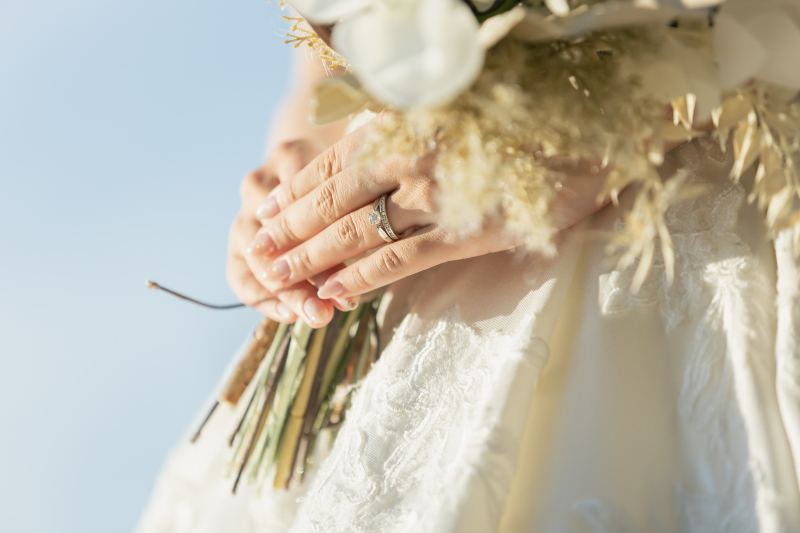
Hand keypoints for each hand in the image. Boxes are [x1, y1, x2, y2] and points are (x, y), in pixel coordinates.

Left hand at [245, 120, 610, 327]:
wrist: (585, 148)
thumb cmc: (513, 131)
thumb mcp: (450, 118)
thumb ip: (401, 131)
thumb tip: (351, 154)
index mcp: (405, 124)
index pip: (333, 161)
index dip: (296, 190)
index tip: (268, 212)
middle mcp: (413, 156)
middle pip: (334, 199)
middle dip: (290, 229)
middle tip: (258, 253)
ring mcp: (436, 197)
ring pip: (357, 232)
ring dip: (312, 258)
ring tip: (280, 278)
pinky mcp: (463, 235)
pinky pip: (398, 259)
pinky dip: (361, 278)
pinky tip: (333, 294)